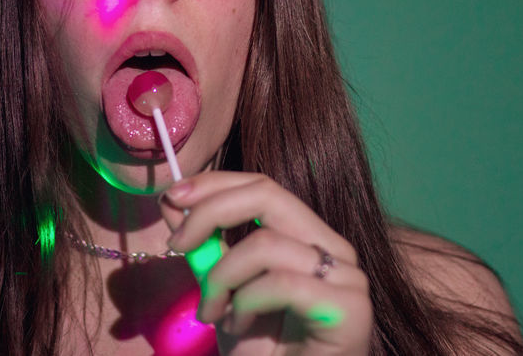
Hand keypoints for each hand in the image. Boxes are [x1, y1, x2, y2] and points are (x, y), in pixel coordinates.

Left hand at [160, 171, 372, 355]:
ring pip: (266, 244)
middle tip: (177, 243)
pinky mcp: (350, 308)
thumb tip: (172, 201)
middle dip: (210, 211)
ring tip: (213, 313)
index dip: (215, 184)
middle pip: (268, 195)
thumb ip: (205, 246)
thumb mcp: (221, 289)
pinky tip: (239, 327)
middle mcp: (334, 248)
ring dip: (222, 279)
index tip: (172, 196)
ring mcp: (348, 276)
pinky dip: (247, 303)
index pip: (263, 187)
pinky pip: (282, 283)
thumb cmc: (261, 350)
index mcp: (308, 237)